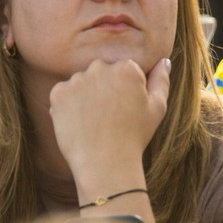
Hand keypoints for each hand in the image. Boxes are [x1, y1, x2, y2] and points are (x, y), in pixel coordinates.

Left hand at [47, 58, 169, 197]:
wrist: (104, 161)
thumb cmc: (135, 136)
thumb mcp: (157, 108)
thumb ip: (161, 80)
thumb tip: (164, 61)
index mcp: (126, 68)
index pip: (124, 68)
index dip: (126, 89)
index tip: (125, 107)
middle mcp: (99, 68)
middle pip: (101, 72)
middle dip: (105, 87)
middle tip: (110, 115)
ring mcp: (76, 80)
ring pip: (82, 82)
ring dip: (86, 95)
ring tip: (95, 120)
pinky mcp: (58, 93)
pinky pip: (64, 93)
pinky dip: (69, 105)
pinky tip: (80, 121)